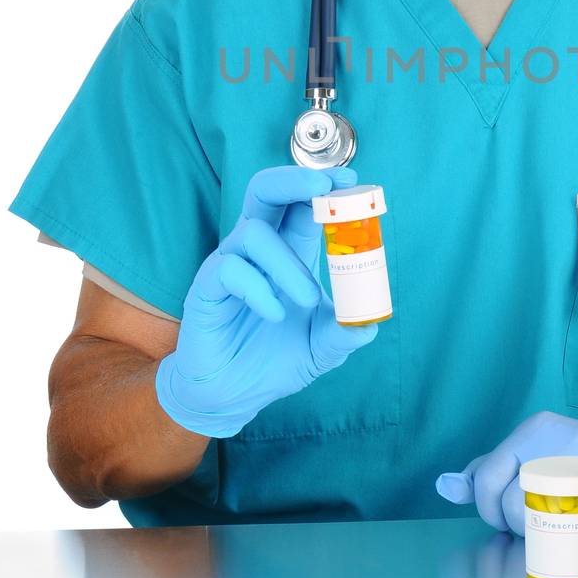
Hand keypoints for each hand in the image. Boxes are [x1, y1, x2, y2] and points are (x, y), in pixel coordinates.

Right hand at [156, 164, 377, 437]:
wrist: (233, 397)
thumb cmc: (276, 360)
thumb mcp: (322, 349)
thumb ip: (345, 333)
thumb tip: (371, 323)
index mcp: (289, 252)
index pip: (302, 202)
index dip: (323, 184)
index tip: (350, 181)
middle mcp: (257, 250)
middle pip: (266, 191)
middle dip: (294, 179)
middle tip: (323, 187)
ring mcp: (229, 265)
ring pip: (253, 232)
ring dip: (289, 264)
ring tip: (310, 301)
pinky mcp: (206, 288)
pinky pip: (229, 269)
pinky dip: (259, 289)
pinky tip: (276, 315)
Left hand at [435, 410, 577, 534]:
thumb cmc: (577, 458)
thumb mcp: (530, 453)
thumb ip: (488, 471)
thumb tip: (444, 487)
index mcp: (535, 429)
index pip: (487, 475)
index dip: (486, 506)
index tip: (500, 516)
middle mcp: (559, 443)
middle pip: (510, 503)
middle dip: (513, 524)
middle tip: (531, 523)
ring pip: (538, 522)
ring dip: (539, 535)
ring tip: (553, 526)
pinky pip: (574, 533)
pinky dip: (568, 542)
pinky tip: (576, 532)